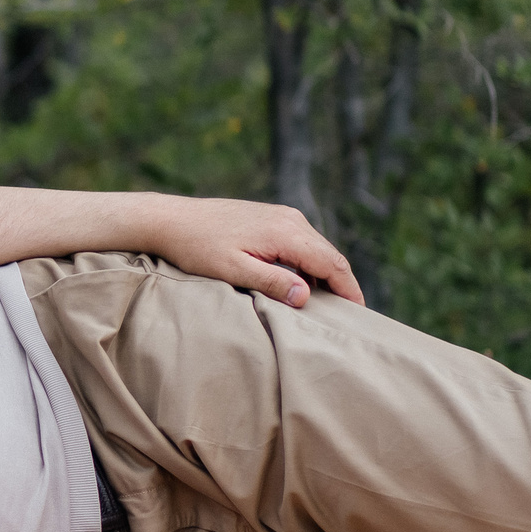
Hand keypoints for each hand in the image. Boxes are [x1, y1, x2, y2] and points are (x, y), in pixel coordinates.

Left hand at [144, 196, 364, 308]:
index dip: (349, 289)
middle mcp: (290, 219)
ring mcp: (281, 215)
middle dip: (341, 284)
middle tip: (348, 315)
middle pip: (329, 255)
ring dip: (324, 274)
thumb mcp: (233, 270)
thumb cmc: (198, 247)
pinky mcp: (271, 217)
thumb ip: (271, 282)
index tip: (358, 314)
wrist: (172, 219)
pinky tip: (299, 283)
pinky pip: (301, 242)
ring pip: (316, 248)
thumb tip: (307, 296)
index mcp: (285, 232)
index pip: (332, 263)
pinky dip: (307, 263)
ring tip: (326, 304)